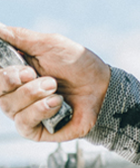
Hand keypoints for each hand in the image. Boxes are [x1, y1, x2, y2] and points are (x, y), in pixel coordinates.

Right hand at [0, 23, 110, 142]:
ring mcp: (24, 112)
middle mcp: (15, 94)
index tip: (19, 66)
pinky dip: (41, 110)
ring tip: (55, 86)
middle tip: (33, 73)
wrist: (102, 86)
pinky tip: (58, 102)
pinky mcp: (35, 130)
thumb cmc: (76, 64)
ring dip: (34, 93)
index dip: (3, 73)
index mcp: (15, 73)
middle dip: (14, 80)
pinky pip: (24, 123)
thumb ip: (18, 37)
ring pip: (10, 106)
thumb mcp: (48, 44)